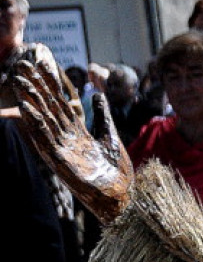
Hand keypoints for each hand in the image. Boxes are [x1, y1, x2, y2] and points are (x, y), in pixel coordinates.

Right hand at [9, 58, 133, 222]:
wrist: (123, 197)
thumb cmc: (117, 172)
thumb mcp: (110, 136)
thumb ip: (103, 115)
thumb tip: (98, 94)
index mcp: (77, 133)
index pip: (61, 104)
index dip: (51, 85)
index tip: (41, 64)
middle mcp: (66, 139)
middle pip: (48, 108)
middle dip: (36, 87)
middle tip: (22, 65)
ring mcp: (63, 150)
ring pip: (43, 121)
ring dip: (31, 101)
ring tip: (19, 82)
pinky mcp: (61, 162)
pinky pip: (45, 140)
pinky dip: (36, 124)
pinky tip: (27, 108)